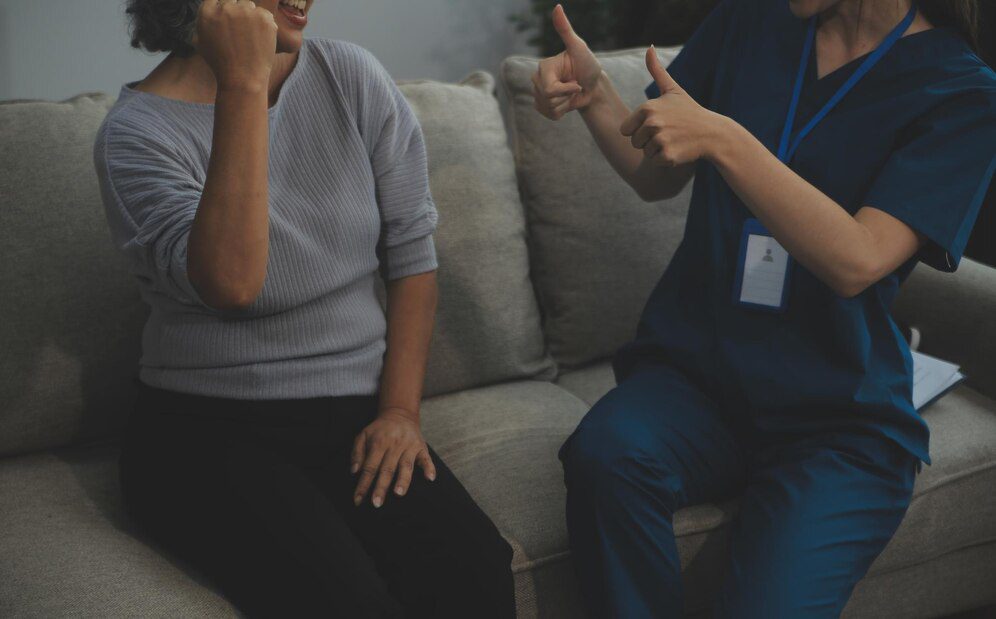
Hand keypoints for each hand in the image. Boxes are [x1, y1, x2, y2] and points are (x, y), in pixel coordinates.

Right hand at [194, 0, 278, 91]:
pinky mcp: (264, 18)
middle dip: (234, 12)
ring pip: (248, 4)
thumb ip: (203, 21)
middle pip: (231, 0)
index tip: (227, 20)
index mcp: (207, 12)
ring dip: (249, 15)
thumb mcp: (200, 42)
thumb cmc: (220, 63)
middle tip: (239, 32)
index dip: (221, 8)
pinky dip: (263, 23)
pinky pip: (264, 13)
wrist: (243, 78)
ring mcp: (246, 11)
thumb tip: (210, 8)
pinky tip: (259, 38)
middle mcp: (226, 8)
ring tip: (249, 37)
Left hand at [351, 408, 436, 507]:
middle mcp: (395, 445)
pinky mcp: (421, 447)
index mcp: (379, 443)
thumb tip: (355, 471)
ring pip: (406, 465)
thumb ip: (357, 453)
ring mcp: (409, 446)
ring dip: (403, 480)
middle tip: (376, 503)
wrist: (399, 414)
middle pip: (387, 469)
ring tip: (398, 493)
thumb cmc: (379, 429)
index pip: (369, 467)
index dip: (363, 484)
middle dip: (381, 487)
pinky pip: (426, 458)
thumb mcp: (363, 435)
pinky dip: (429, 468)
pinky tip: (430, 478)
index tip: (358, 499)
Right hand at [532, 4, 603, 118]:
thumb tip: (557, 6)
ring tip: (570, 92)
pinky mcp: (542, 106)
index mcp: (543, 66)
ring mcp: (538, 93)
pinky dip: (562, 112)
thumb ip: (565, 29)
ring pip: (548, 108)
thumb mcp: (579, 47)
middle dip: (566, 96)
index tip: (577, 81)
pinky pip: (550, 115)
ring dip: (565, 104)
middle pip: (547, 99)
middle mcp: (537, 78)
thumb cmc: (588, 65)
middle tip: (574, 86)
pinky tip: (566, 101)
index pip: (549, 89)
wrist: (593, 85)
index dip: (566, 89)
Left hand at [620, 47, 725, 166]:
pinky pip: (655, 163)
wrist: (713, 133)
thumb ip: (657, 70)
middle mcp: (652, 123)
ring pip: (645, 153)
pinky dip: (666, 160)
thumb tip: (649, 47)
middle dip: (648, 141)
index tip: (658, 124)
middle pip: (635, 142)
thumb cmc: (690, 112)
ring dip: (657, 151)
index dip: (639, 130)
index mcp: (647, 108)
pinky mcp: (667, 156)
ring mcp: (660, 140)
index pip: (626, 130)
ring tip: (675, 140)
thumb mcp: (673, 90)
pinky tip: (679, 150)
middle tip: (669, 133)